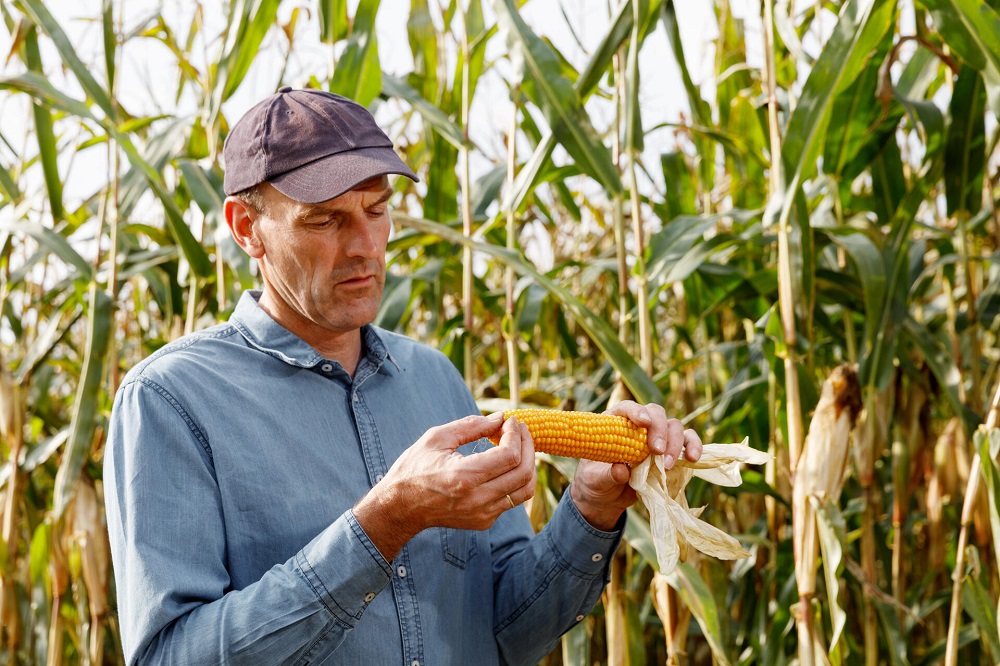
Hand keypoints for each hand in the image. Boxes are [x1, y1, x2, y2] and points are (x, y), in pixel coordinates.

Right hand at [353, 412, 535, 560]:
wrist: (400, 508)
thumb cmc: (414, 468)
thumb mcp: (437, 438)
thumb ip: (471, 426)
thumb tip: (500, 418)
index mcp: (464, 476)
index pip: (510, 456)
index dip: (516, 434)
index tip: (511, 421)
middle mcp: (477, 499)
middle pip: (524, 472)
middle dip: (528, 445)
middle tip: (519, 430)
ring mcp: (483, 514)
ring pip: (525, 490)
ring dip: (528, 464)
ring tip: (519, 446)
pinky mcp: (484, 522)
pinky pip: (512, 499)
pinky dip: (515, 479)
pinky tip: (504, 464)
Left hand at [570, 401, 701, 530]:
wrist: (606, 498)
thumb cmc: (596, 481)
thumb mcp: (595, 480)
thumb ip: (607, 474)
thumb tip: (622, 470)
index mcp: (615, 423)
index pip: (627, 408)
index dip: (637, 411)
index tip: (643, 423)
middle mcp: (638, 425)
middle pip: (656, 414)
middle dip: (659, 430)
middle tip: (657, 452)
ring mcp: (656, 437)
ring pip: (674, 426)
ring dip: (676, 443)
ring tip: (668, 465)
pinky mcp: (670, 452)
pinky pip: (687, 441)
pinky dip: (693, 446)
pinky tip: (694, 459)